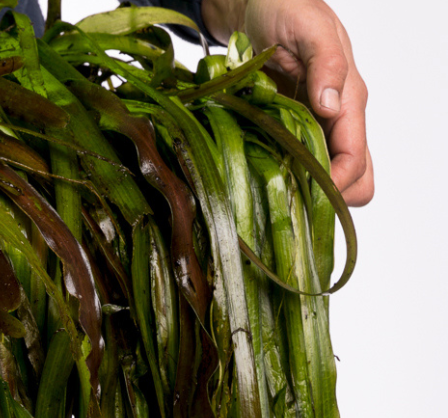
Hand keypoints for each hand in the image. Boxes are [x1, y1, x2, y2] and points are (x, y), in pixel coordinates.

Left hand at [200, 0, 372, 205]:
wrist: (259, 6)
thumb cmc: (285, 9)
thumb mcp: (307, 26)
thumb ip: (327, 62)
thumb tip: (332, 105)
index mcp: (349, 100)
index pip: (355, 161)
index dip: (336, 185)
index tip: (305, 194)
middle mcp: (338, 121)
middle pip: (355, 181)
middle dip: (330, 198)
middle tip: (292, 199)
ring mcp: (316, 131)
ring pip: (330, 182)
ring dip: (308, 195)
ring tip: (276, 193)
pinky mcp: (293, 134)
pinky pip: (300, 170)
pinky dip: (287, 182)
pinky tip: (264, 180)